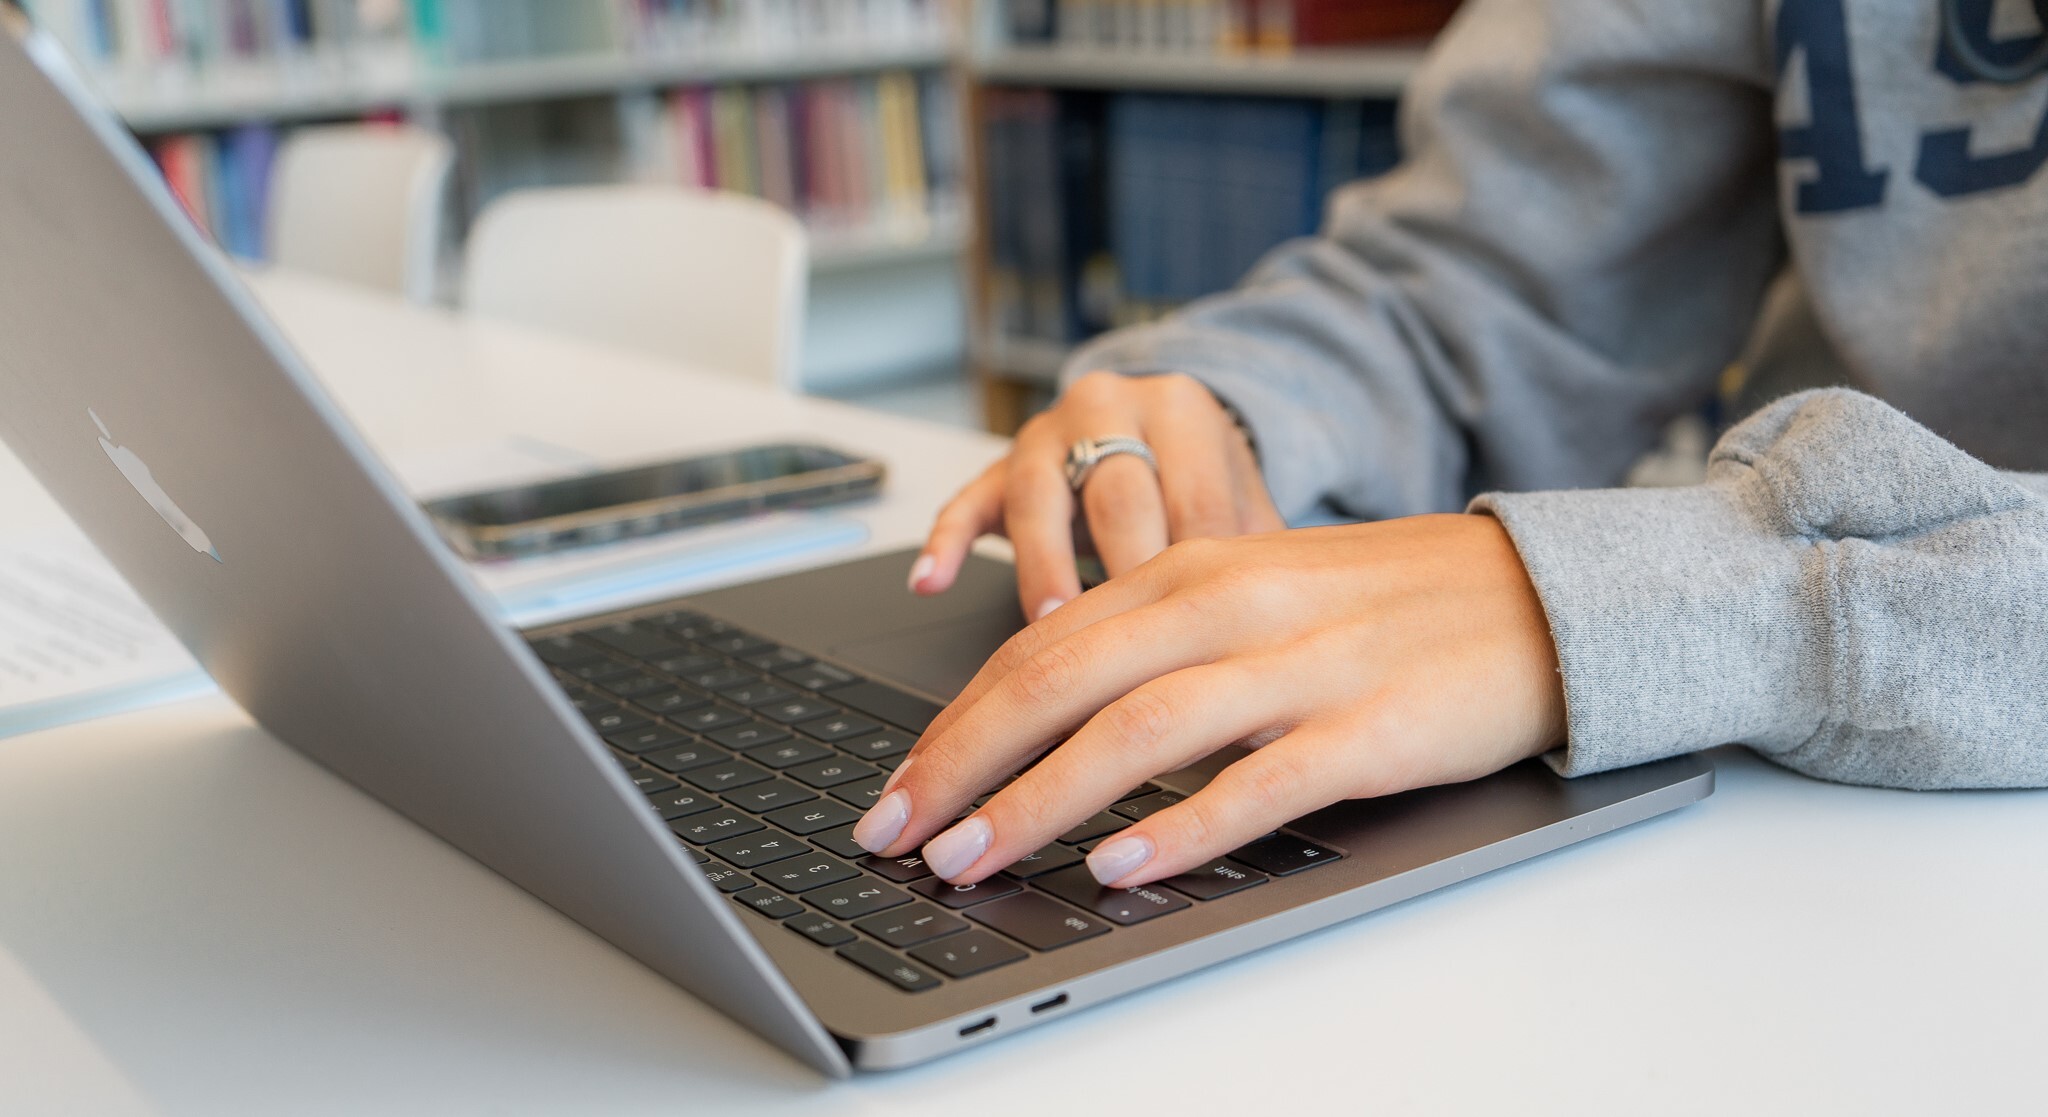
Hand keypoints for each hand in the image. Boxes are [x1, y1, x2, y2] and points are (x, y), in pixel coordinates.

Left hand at [853, 515, 1567, 888]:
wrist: (1537, 596)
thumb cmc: (1386, 604)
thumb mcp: (1253, 592)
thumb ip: (1155, 640)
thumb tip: (1043, 710)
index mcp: (1189, 571)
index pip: (1036, 649)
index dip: (951, 724)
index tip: (896, 788)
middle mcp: (1228, 606)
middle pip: (1059, 683)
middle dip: (961, 764)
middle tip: (893, 833)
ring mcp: (1296, 668)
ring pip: (1135, 731)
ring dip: (1037, 800)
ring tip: (970, 859)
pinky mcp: (1365, 731)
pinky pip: (1253, 785)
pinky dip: (1176, 828)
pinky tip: (1118, 865)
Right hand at [908, 371, 1283, 620]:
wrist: (1164, 427)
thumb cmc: (1205, 486)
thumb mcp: (1246, 504)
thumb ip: (1260, 561)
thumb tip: (1280, 648)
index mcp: (1185, 411)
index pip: (1194, 495)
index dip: (1200, 571)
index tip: (1203, 641)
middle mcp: (1112, 408)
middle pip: (1118, 490)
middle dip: (1123, 568)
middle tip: (1129, 644)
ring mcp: (1049, 433)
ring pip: (1039, 495)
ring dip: (1044, 565)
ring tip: (1048, 625)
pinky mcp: (1000, 463)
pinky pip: (967, 499)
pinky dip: (947, 540)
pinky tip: (931, 582)